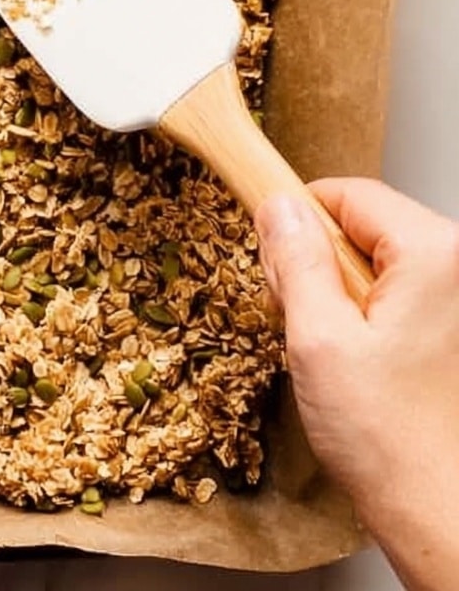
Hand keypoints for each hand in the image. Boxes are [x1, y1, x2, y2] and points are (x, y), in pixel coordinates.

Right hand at [256, 180, 458, 590]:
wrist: (442, 514)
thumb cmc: (393, 442)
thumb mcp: (318, 339)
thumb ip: (295, 261)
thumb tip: (278, 208)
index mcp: (436, 255)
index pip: (351, 194)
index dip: (299, 216)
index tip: (269, 246)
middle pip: (367, 224)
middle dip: (320, 262)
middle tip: (303, 317)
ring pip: (379, 261)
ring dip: (342, 293)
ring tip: (334, 348)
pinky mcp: (455, 330)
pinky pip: (400, 293)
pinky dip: (368, 316)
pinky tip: (359, 360)